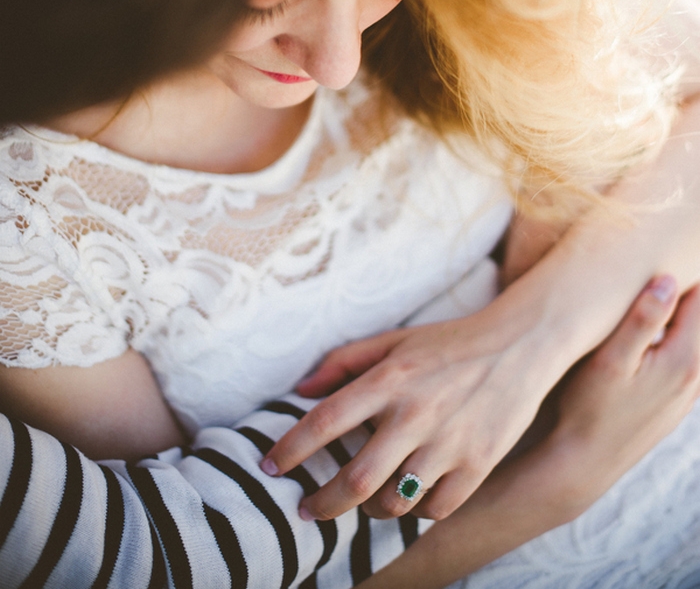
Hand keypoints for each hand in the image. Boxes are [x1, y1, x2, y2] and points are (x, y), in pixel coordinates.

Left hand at [261, 286, 577, 521]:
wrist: (520, 344)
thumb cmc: (449, 342)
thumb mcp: (395, 339)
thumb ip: (345, 361)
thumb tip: (301, 388)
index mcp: (390, 379)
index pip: (325, 421)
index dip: (290, 448)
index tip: (270, 467)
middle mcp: (416, 414)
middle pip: (356, 479)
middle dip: (322, 503)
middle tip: (307, 509)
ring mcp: (449, 443)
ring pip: (394, 502)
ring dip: (370, 508)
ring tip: (363, 500)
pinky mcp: (479, 464)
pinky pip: (435, 509)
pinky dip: (416, 512)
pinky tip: (410, 497)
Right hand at [545, 275, 699, 513]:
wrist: (585, 462)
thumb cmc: (590, 408)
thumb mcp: (610, 361)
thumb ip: (641, 320)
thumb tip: (667, 280)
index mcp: (684, 359)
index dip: (684, 270)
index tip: (661, 249)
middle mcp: (696, 375)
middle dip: (684, 290)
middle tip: (657, 264)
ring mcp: (689, 391)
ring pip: (694, 337)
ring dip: (679, 314)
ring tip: (652, 290)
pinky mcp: (677, 400)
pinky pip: (686, 355)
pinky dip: (675, 336)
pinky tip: (648, 330)